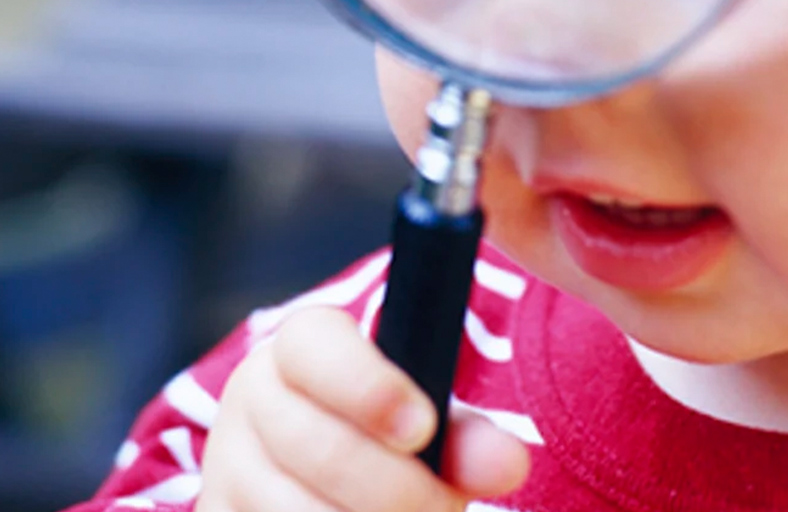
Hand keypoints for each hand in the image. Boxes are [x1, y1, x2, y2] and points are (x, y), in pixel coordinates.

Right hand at [195, 307, 529, 511]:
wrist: (310, 470)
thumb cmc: (384, 433)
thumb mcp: (423, 418)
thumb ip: (466, 437)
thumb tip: (508, 465)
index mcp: (299, 347)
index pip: (317, 348)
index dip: (370, 387)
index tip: (423, 426)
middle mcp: (249, 400)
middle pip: (321, 448)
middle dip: (400, 491)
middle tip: (449, 508)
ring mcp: (223, 471)